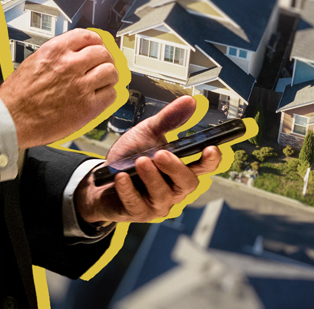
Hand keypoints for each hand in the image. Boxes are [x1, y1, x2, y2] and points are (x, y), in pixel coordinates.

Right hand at [0, 29, 118, 149]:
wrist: (11, 119)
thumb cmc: (16, 96)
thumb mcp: (33, 62)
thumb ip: (56, 56)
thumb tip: (71, 54)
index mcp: (54, 51)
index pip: (87, 36)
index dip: (96, 41)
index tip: (98, 46)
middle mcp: (70, 65)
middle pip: (103, 53)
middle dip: (105, 59)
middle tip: (104, 65)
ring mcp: (80, 86)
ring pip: (110, 72)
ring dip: (109, 77)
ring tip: (105, 82)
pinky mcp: (87, 107)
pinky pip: (110, 95)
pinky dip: (108, 95)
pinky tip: (101, 97)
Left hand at [74, 95, 221, 226]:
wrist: (102, 179)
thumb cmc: (130, 158)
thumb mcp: (148, 133)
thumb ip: (169, 119)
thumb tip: (190, 101)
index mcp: (181, 169)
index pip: (204, 166)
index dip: (211, 160)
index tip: (211, 148)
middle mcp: (174, 189)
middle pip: (187, 183)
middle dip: (176, 168)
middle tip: (161, 154)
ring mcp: (157, 203)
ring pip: (163, 195)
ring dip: (152, 177)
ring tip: (140, 161)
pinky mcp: (138, 212)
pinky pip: (136, 204)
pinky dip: (128, 189)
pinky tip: (121, 176)